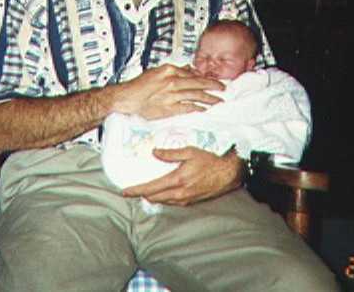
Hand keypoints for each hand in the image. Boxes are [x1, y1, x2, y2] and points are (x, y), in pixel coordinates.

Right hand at [110, 64, 224, 120]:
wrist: (126, 99)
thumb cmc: (138, 86)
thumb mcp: (155, 72)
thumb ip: (173, 71)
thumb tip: (188, 69)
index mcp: (169, 70)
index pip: (192, 73)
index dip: (204, 77)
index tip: (212, 80)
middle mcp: (172, 80)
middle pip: (198, 83)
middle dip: (213, 86)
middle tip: (223, 88)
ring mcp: (172, 94)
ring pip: (196, 95)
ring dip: (210, 98)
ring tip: (219, 101)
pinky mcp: (170, 107)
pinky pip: (188, 107)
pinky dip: (198, 108)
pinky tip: (205, 109)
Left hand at [122, 147, 242, 205]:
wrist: (229, 174)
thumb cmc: (211, 160)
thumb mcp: (190, 152)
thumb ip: (170, 154)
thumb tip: (154, 153)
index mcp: (177, 180)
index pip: (151, 188)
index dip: (136, 190)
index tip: (124, 192)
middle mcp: (180, 193)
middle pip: (154, 198)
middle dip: (141, 195)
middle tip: (130, 192)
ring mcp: (186, 199)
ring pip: (163, 201)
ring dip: (152, 197)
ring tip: (143, 192)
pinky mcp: (191, 201)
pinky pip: (172, 202)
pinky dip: (163, 198)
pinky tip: (161, 193)